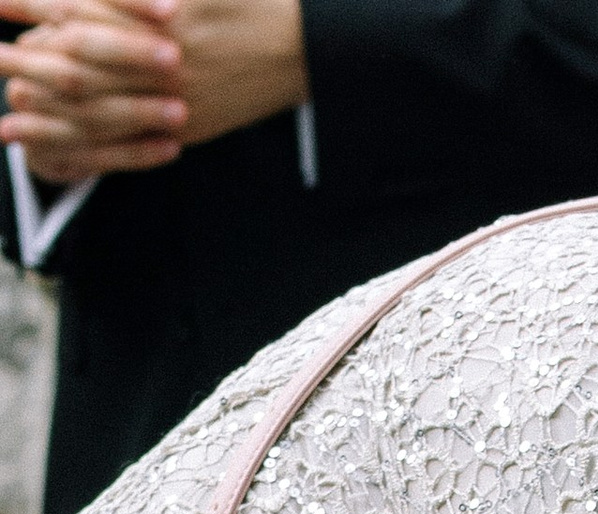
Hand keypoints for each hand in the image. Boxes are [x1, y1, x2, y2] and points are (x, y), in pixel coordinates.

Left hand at [0, 0, 303, 178]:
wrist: (304, 44)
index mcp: (154, 6)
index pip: (76, 5)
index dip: (32, 4)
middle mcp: (157, 52)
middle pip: (74, 57)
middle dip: (29, 59)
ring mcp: (173, 95)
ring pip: (96, 106)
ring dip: (47, 110)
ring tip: (10, 110)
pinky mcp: (188, 127)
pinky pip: (130, 144)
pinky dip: (88, 148)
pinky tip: (56, 151)